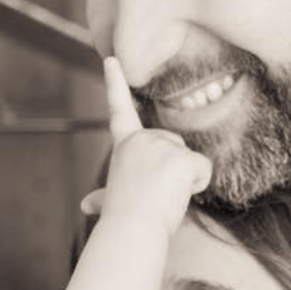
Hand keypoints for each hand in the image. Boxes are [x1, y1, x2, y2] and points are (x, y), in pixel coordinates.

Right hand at [80, 58, 210, 231]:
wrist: (131, 231)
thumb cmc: (123, 219)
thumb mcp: (113, 199)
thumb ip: (104, 196)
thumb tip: (87, 206)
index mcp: (125, 146)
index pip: (120, 110)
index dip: (115, 83)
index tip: (111, 58)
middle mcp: (142, 139)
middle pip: (177, 146)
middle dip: (175, 170)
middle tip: (154, 193)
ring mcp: (161, 146)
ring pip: (192, 160)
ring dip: (185, 182)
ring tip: (162, 197)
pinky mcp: (180, 158)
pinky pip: (203, 170)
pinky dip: (197, 186)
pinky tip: (177, 195)